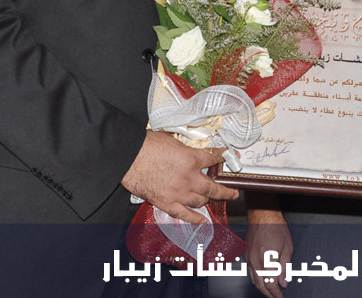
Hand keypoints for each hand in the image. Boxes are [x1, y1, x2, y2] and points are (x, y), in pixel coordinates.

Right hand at [121, 130, 237, 223]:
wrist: (128, 156)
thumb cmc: (147, 145)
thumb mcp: (172, 140)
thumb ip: (185, 149)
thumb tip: (190, 151)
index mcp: (192, 159)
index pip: (213, 159)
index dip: (222, 158)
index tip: (227, 158)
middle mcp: (189, 178)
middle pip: (213, 187)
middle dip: (226, 191)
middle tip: (233, 193)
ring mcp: (178, 193)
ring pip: (201, 201)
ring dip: (207, 200)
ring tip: (212, 200)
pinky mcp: (166, 203)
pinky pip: (185, 215)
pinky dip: (195, 218)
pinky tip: (203, 220)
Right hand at [246, 205, 292, 297]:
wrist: (263, 214)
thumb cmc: (275, 227)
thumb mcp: (287, 247)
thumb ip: (285, 267)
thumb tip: (284, 281)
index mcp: (267, 260)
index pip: (271, 284)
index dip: (276, 293)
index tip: (281, 296)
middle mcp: (256, 261)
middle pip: (260, 285)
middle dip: (269, 293)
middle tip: (276, 296)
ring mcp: (249, 258)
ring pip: (253, 280)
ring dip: (261, 287)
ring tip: (270, 290)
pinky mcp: (246, 254)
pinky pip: (249, 271)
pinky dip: (256, 278)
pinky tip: (261, 278)